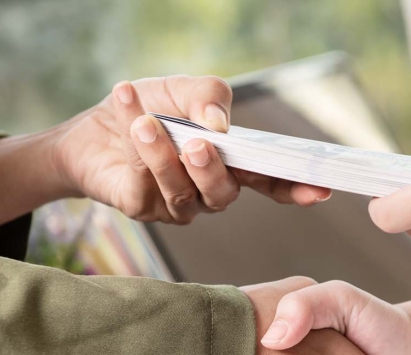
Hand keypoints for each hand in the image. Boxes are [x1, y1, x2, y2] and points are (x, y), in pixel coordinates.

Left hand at [51, 76, 330, 223]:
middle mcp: (208, 191)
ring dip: (164, 155)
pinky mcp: (143, 209)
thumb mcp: (183, 89)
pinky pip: (145, 185)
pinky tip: (128, 115)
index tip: (318, 189)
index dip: (293, 188)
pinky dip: (138, 147)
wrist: (93, 127)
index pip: (268, 182)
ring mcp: (176, 205)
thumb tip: (220, 124)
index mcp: (230, 165)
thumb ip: (209, 96)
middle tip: (196, 143)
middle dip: (211, 170)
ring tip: (145, 123)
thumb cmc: (149, 108)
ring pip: (183, 192)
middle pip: (224, 194)